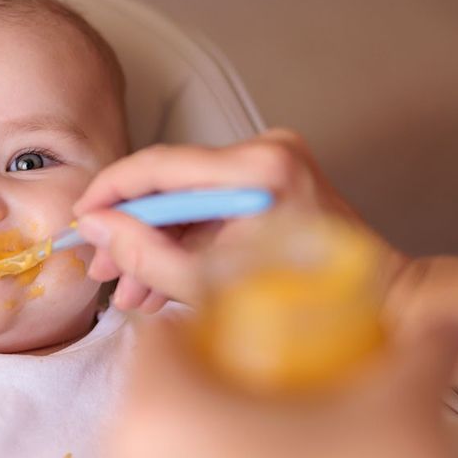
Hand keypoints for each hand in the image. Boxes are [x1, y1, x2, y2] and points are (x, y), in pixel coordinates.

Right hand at [73, 129, 407, 311]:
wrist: (375, 303)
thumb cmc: (305, 305)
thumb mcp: (209, 286)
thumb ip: (145, 255)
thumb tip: (97, 228)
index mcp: (259, 169)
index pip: (160, 165)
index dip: (111, 192)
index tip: (82, 218)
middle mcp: (266, 152)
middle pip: (170, 184)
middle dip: (130, 229)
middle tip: (100, 265)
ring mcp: (269, 165)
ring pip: (185, 201)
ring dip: (153, 243)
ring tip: (126, 290)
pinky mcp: (268, 182)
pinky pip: (208, 209)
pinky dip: (182, 243)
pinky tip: (155, 282)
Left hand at [92, 314, 457, 457]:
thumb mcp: (398, 421)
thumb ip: (409, 356)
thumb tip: (433, 327)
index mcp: (158, 422)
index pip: (156, 341)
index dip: (202, 328)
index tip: (240, 332)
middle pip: (149, 403)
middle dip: (203, 390)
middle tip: (264, 390)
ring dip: (199, 447)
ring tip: (270, 449)